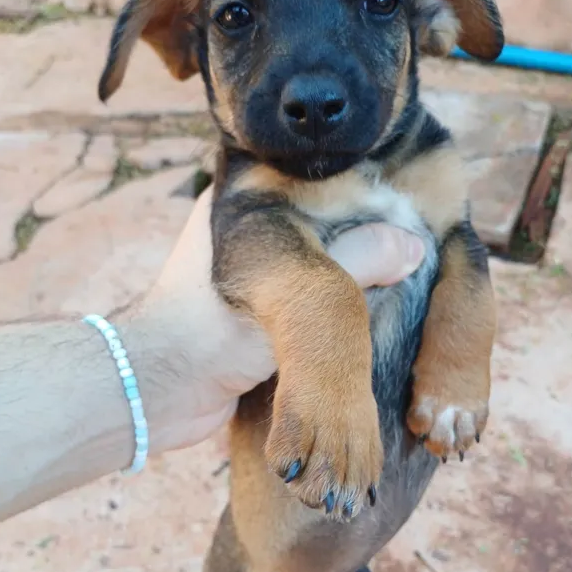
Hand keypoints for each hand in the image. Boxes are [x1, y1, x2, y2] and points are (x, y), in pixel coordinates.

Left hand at [125, 189, 425, 450]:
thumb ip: (358, 261)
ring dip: (351, 273)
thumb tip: (412, 246)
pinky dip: (334, 305)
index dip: (358, 182)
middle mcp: (245, 229)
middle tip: (412, 230)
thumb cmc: (211, 331)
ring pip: (317, 263)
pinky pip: (308, 300)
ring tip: (402, 265)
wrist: (159, 396)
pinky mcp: (257, 314)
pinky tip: (372, 303)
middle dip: (362, 229)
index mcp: (241, 200)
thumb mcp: (298, 289)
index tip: (402, 191)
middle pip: (320, 220)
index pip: (312, 175)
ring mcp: (252, 273)